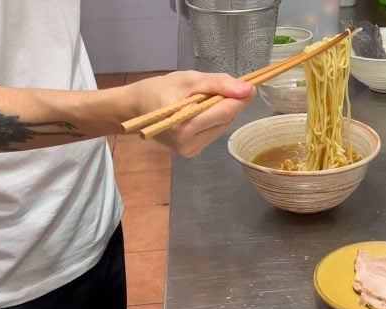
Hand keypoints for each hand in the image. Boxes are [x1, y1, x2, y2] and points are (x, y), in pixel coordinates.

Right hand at [128, 70, 255, 156]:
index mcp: (185, 124)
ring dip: (222, 113)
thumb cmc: (159, 90)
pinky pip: (214, 134)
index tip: (250, 86)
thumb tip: (247, 90)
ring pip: (223, 128)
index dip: (240, 98)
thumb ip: (219, 84)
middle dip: (230, 104)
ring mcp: (189, 150)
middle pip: (226, 121)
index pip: (225, 112)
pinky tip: (202, 113)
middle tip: (223, 89)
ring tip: (206, 100)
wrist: (135, 108)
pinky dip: (214, 121)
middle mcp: (188, 142)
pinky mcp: (191, 152)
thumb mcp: (189, 79)